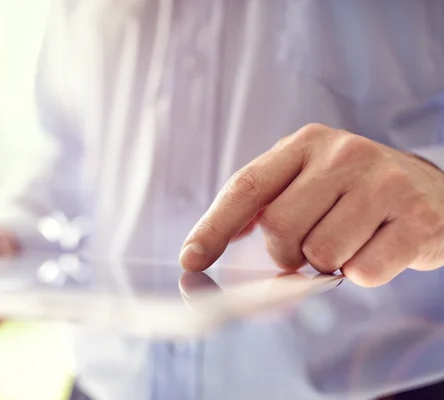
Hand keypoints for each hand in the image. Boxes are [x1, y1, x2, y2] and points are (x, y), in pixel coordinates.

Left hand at [180, 123, 443, 286]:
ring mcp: (382, 183)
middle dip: (286, 252)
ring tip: (350, 241)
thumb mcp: (310, 178)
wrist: (433, 192)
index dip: (214, 227)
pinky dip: (363, 273)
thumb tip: (211, 243)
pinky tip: (378, 248)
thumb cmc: (356, 191)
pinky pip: (362, 271)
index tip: (191, 259)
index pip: (247, 187)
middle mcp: (343, 154)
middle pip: (279, 227)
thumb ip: (266, 201)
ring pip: (320, 253)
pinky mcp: (416, 218)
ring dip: (328, 262)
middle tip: (309, 247)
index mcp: (306, 143)